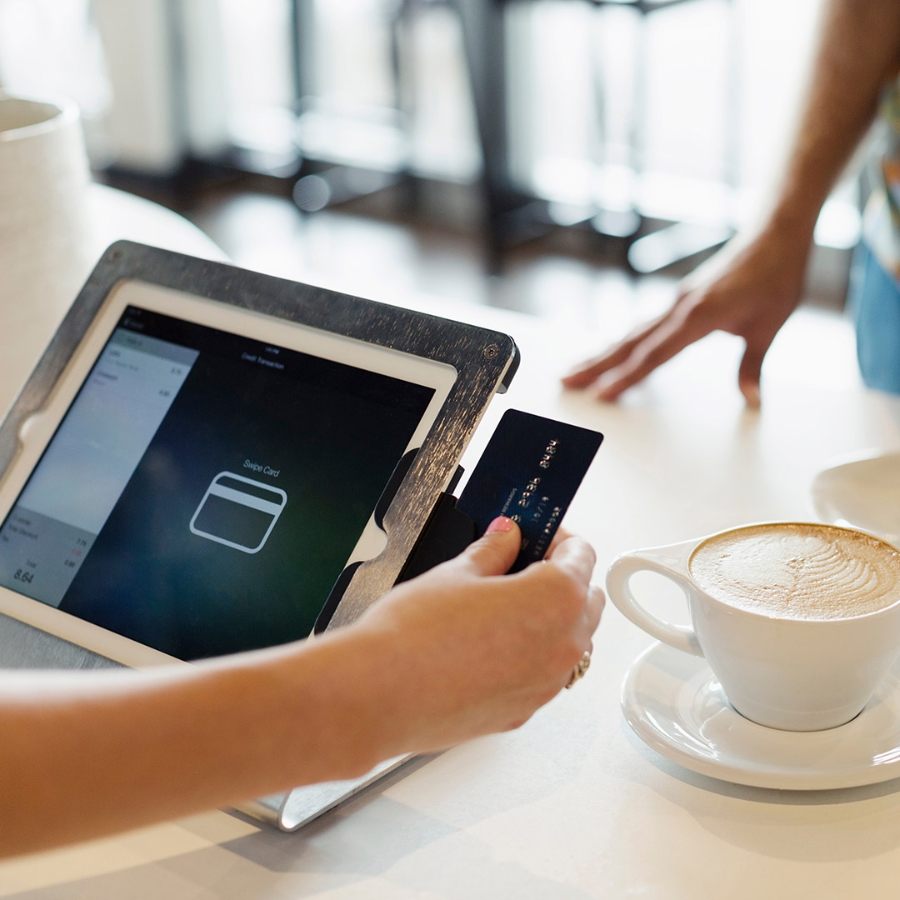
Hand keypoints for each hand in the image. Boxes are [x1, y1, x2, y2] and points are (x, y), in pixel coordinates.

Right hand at [350, 518, 602, 758]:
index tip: (536, 534)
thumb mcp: (456, 573)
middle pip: (586, 600)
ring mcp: (545, 686)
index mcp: (556, 600)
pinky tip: (489, 644)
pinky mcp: (522, 713)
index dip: (557, 537)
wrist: (377, 695)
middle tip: (519, 564)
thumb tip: (506, 538)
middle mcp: (563, 647)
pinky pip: (543, 676)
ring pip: (570, 643)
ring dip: (551, 620)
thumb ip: (493, 552)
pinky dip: (530, 656)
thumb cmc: (413, 636)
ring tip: (502, 606)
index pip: (581, 555)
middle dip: (561, 578)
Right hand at [562, 226, 812, 405]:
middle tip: (565, 381)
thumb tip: (751, 399)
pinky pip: (642, 327)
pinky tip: (610, 353)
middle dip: (595, 365)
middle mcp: (677, 308)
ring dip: (601, 354)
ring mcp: (674, 303)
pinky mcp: (678, 300)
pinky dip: (622, 343)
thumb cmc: (775, 275)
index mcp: (698, 315)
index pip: (654, 354)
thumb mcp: (770, 325)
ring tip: (574, 370)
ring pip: (629, 334)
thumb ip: (753, 365)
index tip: (602, 395)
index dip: (626, 378)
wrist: (775, 234)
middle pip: (628, 343)